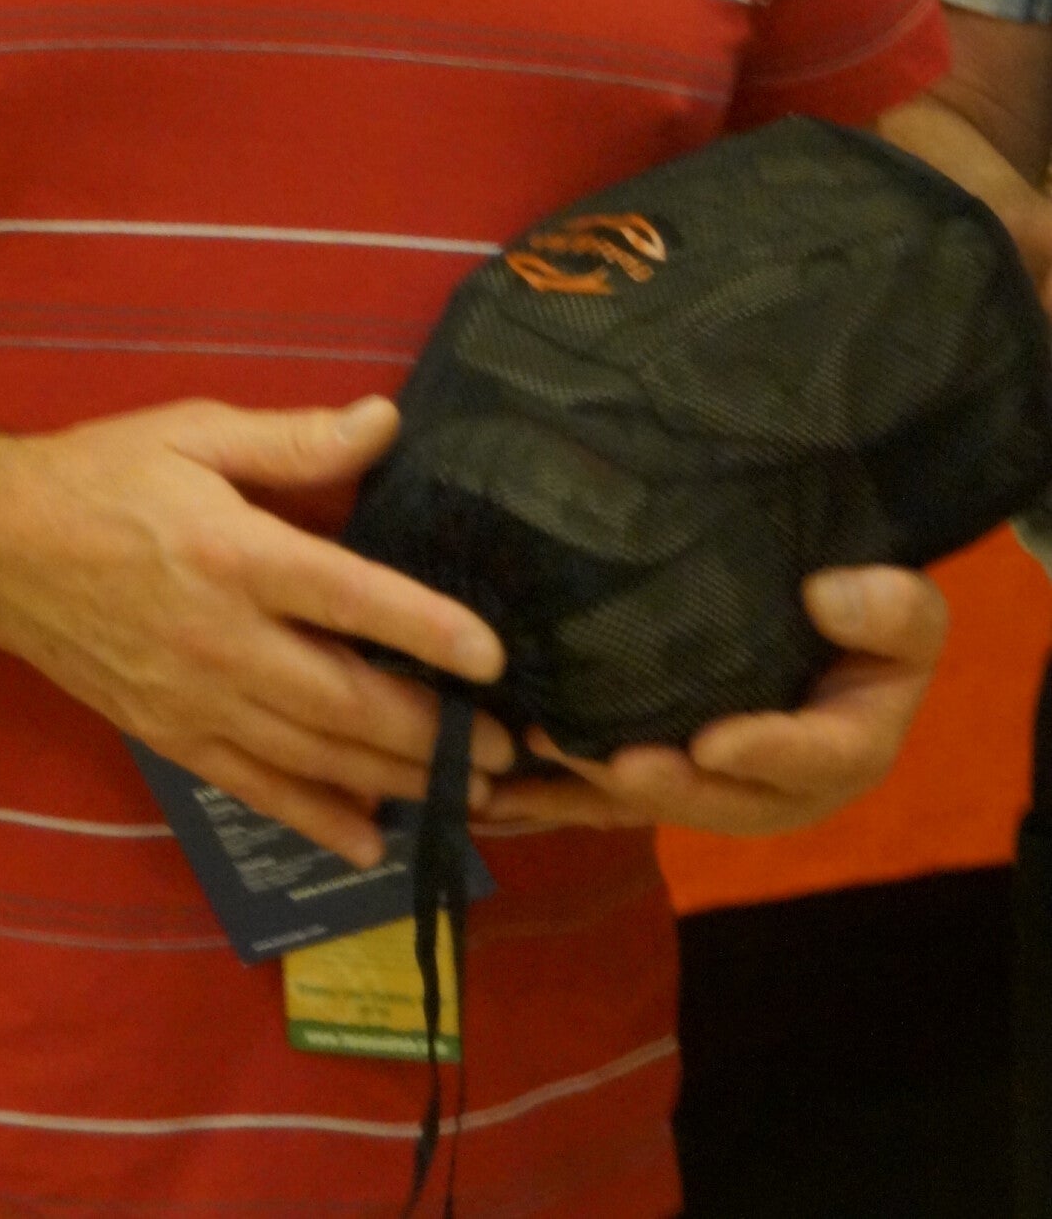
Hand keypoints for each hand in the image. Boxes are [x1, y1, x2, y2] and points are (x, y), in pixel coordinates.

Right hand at [0, 394, 510, 867]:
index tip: (493, 657)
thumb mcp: (194, 431)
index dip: (427, 628)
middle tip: (509, 752)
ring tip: (469, 795)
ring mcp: (193, 700)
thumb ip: (293, 440)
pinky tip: (370, 839)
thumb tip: (385, 420)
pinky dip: (316, 820)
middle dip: (433, 733)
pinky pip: (255, 789)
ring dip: (395, 781)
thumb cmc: (103, 475)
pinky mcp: (170, 736)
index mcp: (232, 553)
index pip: (349, 597)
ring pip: (311, 758)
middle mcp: (220, 639)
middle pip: (343, 701)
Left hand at [478, 565, 947, 835]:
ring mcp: (721, 787)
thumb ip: (886, 608)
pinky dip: (558, 798)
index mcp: (847, 747)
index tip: (712, 743)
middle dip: (667, 787)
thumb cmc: (871, 615)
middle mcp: (782, 786)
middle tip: (613, 764)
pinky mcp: (670, 773)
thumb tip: (826, 598)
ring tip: (539, 761)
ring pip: (659, 803)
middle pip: (725, 800)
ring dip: (598, 792)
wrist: (833, 622)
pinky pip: (613, 798)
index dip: (764, 753)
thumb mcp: (905, 608)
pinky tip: (496, 794)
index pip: (815, 756)